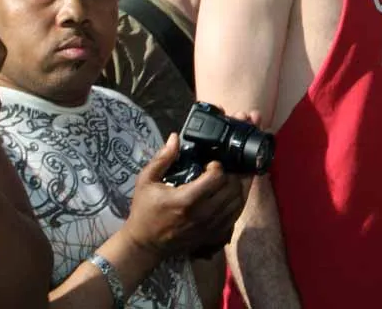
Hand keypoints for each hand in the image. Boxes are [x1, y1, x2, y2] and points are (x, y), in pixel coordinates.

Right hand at [122, 134, 244, 258]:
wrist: (145, 245)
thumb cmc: (144, 211)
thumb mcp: (146, 181)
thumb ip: (162, 158)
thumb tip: (175, 137)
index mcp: (186, 199)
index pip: (217, 177)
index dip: (217, 165)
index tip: (209, 163)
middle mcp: (202, 214)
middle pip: (232, 188)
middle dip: (231, 174)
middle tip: (223, 168)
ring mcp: (210, 227)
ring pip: (237, 203)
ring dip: (237, 188)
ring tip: (229, 179)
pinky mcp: (213, 236)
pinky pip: (235, 217)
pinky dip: (237, 204)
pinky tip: (230, 196)